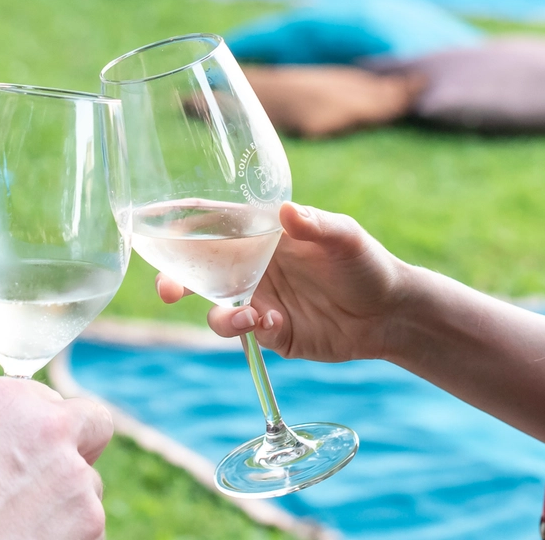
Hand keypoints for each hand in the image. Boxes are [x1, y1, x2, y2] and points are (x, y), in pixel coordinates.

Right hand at [0, 376, 111, 539]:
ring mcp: (78, 478)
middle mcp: (53, 429)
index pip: (54, 399)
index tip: (36, 445)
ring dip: (64, 501)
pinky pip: (86, 527)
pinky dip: (65, 534)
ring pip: (86, 486)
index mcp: (13, 399)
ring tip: (17, 522)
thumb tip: (2, 429)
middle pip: (90, 430)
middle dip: (79, 446)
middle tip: (55, 474)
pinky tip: (25, 538)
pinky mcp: (91, 523)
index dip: (46, 424)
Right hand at [158, 202, 410, 363]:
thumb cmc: (366, 263)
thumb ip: (317, 225)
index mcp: (262, 236)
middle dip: (175, 279)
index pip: (214, 225)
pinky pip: (244, 333)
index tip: (154, 225)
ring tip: (245, 318)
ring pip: (215, 307)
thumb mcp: (346, 238)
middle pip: (200, 271)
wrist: (390, 314)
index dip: (182, 224)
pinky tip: (274, 325)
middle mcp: (253, 267)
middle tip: (168, 289)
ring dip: (218, 314)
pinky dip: (249, 330)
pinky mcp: (270, 333)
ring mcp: (259, 301)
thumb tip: (287, 211)